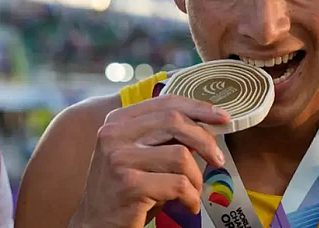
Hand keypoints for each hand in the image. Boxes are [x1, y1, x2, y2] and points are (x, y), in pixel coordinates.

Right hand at [69, 95, 229, 227]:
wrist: (96, 224)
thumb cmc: (127, 188)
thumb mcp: (140, 154)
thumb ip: (164, 136)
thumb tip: (207, 125)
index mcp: (118, 120)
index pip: (166, 103)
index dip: (198, 107)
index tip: (222, 117)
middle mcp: (114, 134)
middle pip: (175, 122)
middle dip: (205, 140)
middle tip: (218, 159)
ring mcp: (119, 158)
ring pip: (180, 156)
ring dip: (196, 177)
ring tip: (193, 191)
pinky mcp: (129, 184)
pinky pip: (178, 184)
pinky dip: (191, 197)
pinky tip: (188, 205)